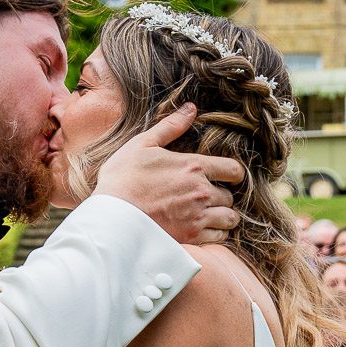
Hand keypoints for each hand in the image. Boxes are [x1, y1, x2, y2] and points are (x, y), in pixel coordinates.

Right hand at [94, 104, 244, 244]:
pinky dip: (214, 234)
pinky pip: (219, 238)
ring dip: (222, 217)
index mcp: (193, 167)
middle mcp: (201, 192)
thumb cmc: (122, 178)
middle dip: (221, 197)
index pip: (234, 170)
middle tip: (206, 198)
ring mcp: (198, 216)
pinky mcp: (191, 237)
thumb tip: (190, 108)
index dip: (233, 174)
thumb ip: (170, 126)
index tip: (226, 178)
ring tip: (209, 215)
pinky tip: (201, 229)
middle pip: (230, 197)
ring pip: (229, 219)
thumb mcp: (143, 144)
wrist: (111, 216)